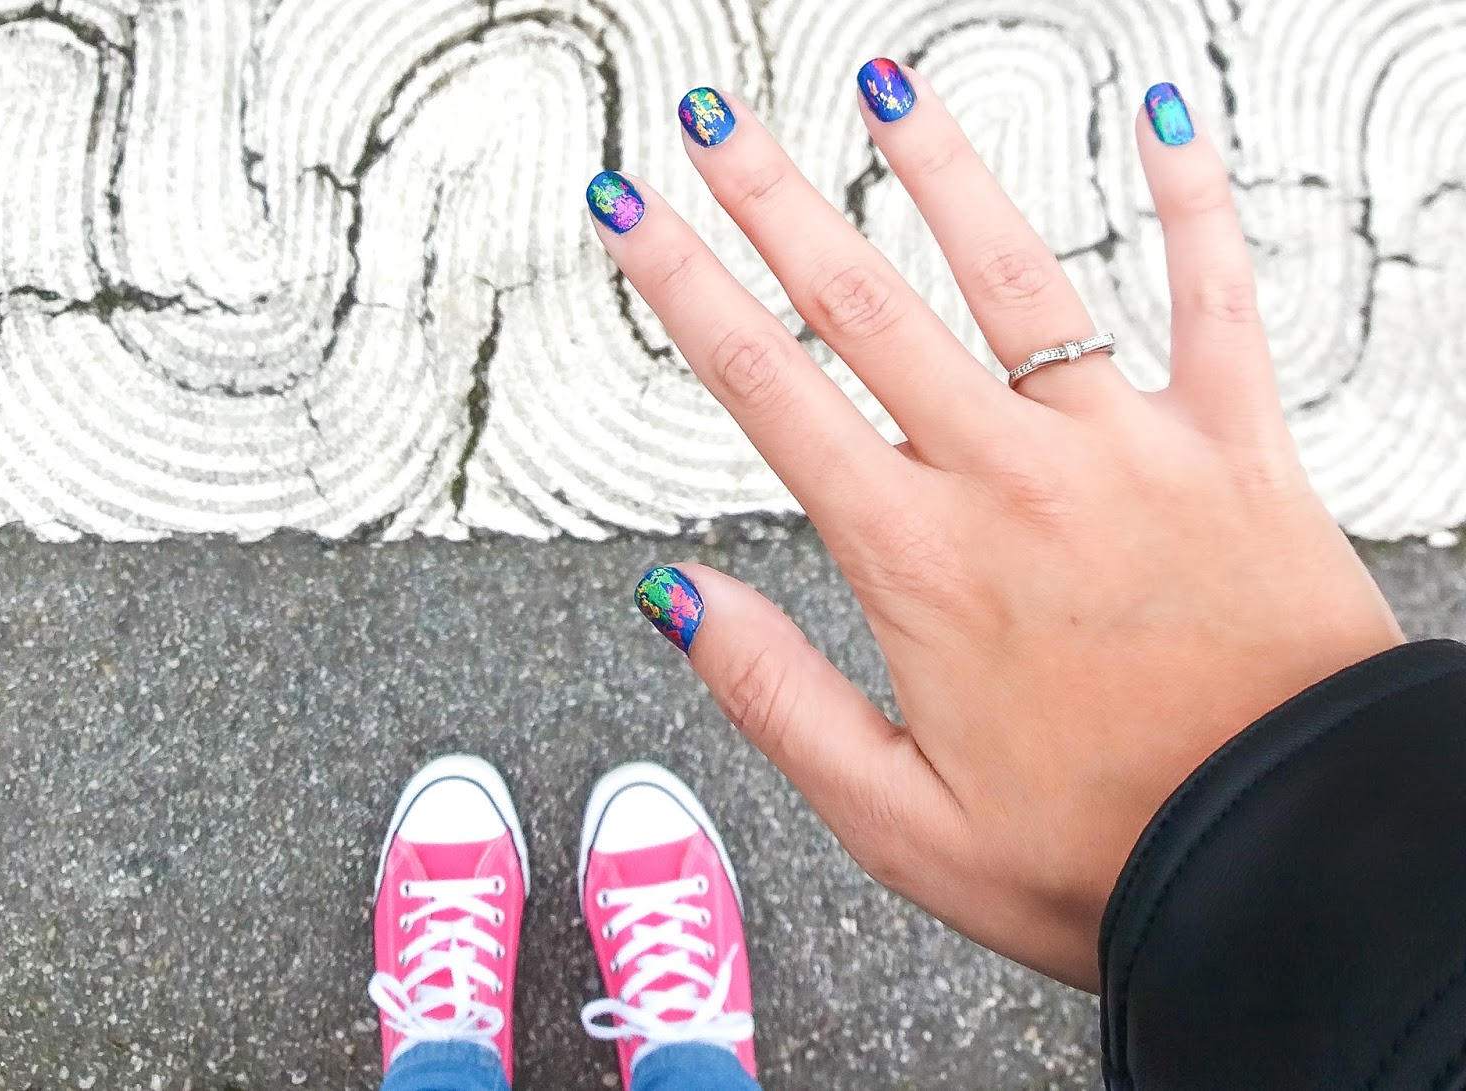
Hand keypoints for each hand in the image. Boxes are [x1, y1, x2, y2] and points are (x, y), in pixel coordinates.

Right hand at [597, 68, 1403, 989]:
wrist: (1291, 865)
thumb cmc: (1101, 855)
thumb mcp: (895, 820)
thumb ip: (774, 695)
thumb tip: (673, 594)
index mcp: (918, 560)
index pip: (767, 389)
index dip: (684, 288)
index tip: (630, 212)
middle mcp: (1010, 476)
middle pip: (863, 303)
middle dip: (772, 197)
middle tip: (714, 118)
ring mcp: (1125, 446)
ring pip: (1015, 273)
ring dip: (939, 168)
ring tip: (884, 84)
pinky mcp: (1235, 444)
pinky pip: (1215, 293)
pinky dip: (1189, 199)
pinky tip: (1156, 112)